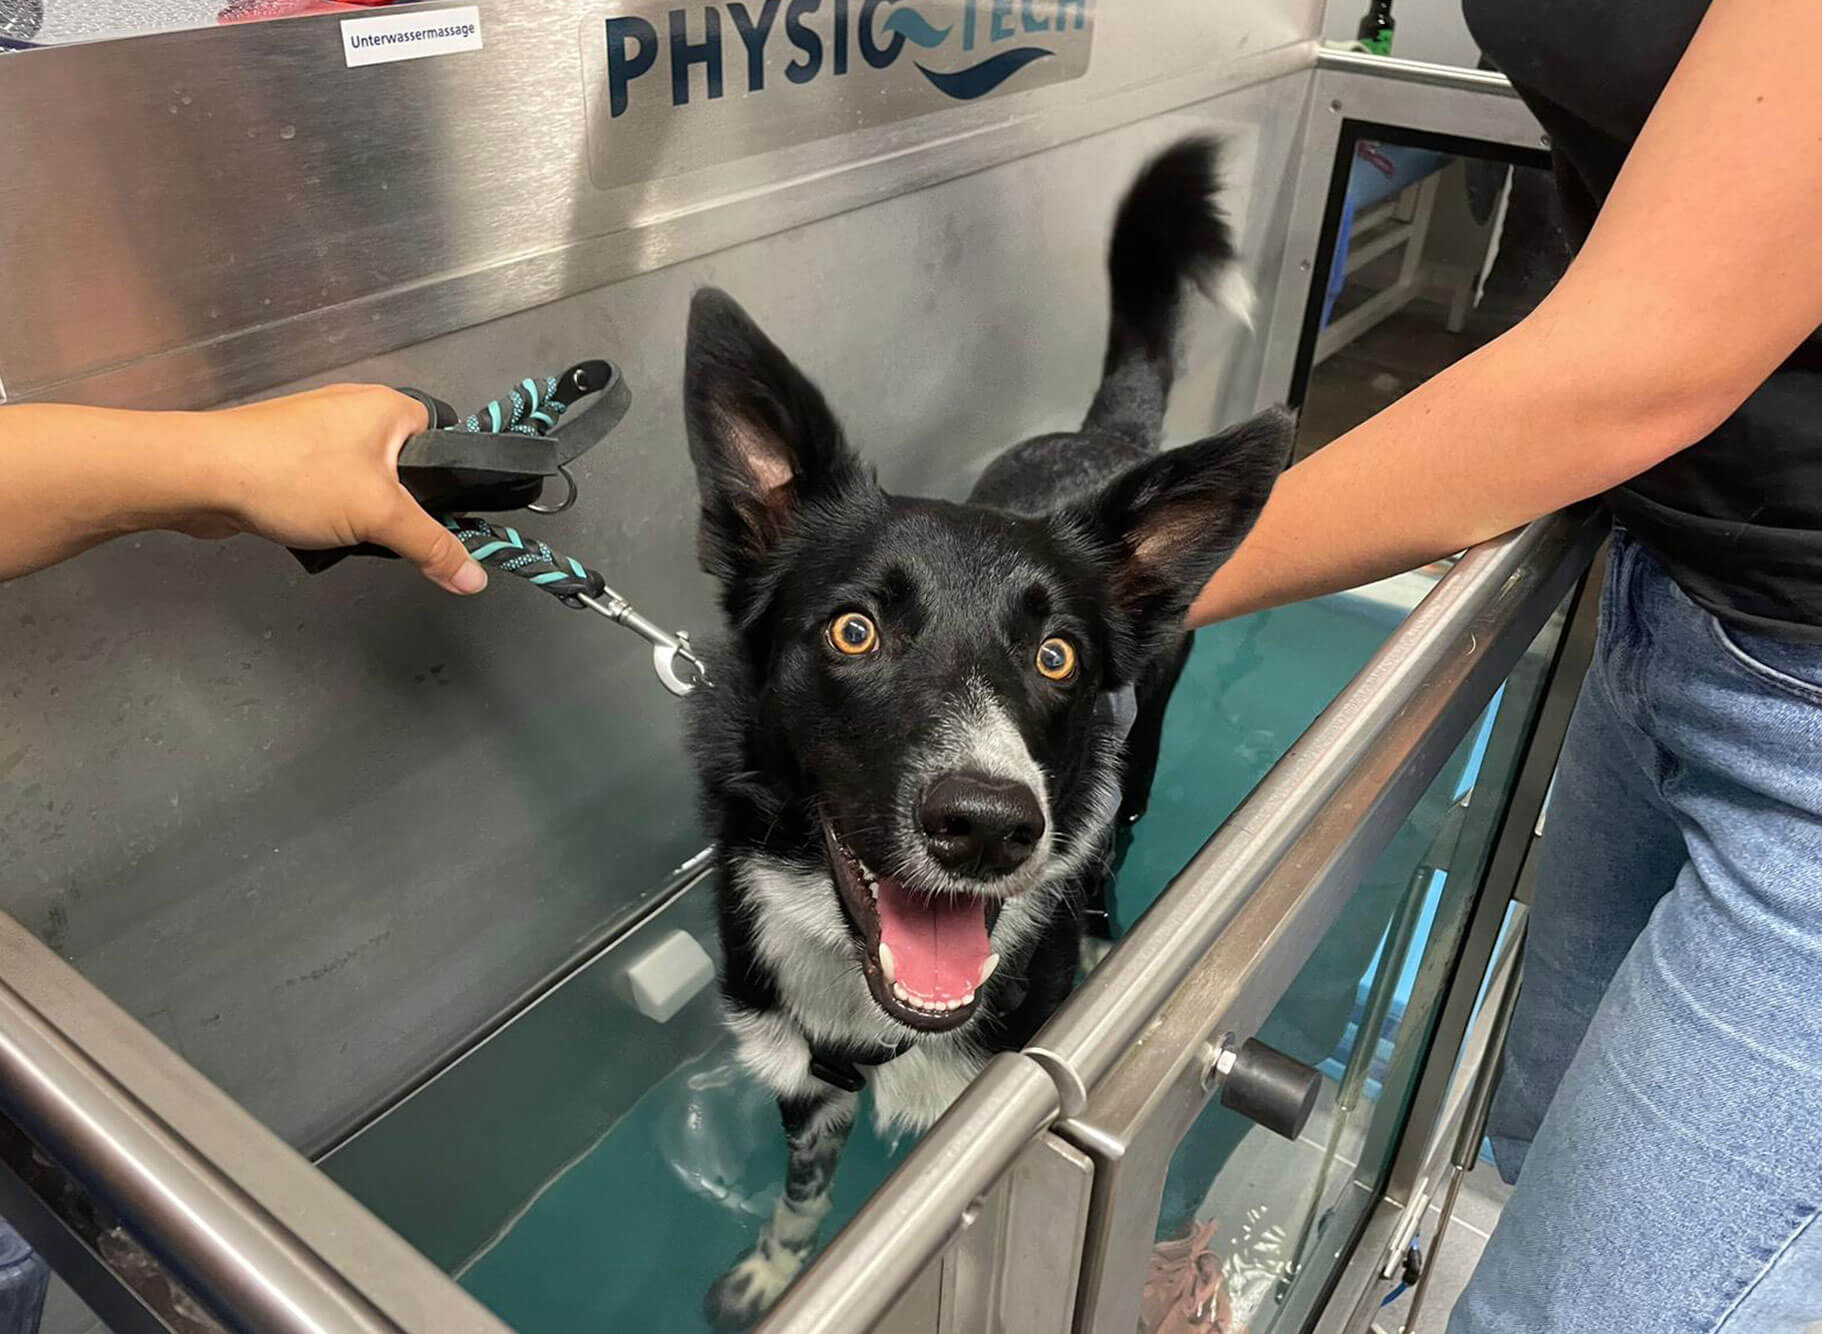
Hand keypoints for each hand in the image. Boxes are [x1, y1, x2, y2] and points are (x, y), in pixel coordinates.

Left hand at [198, 384, 486, 594]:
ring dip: (365, 514)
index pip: (446, 446)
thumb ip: (433, 547)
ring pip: (369, 483)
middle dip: (402, 510)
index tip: (442, 524)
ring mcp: (320, 431)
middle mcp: (358, 409)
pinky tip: (318, 529)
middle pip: (408, 471)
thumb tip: (477, 579)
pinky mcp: (290, 453)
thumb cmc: (295, 478)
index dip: (449, 487)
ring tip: (351, 533)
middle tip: (391, 534)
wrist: (200, 475)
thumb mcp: (379, 517)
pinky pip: (332, 486)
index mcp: (391, 407)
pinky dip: (332, 511)